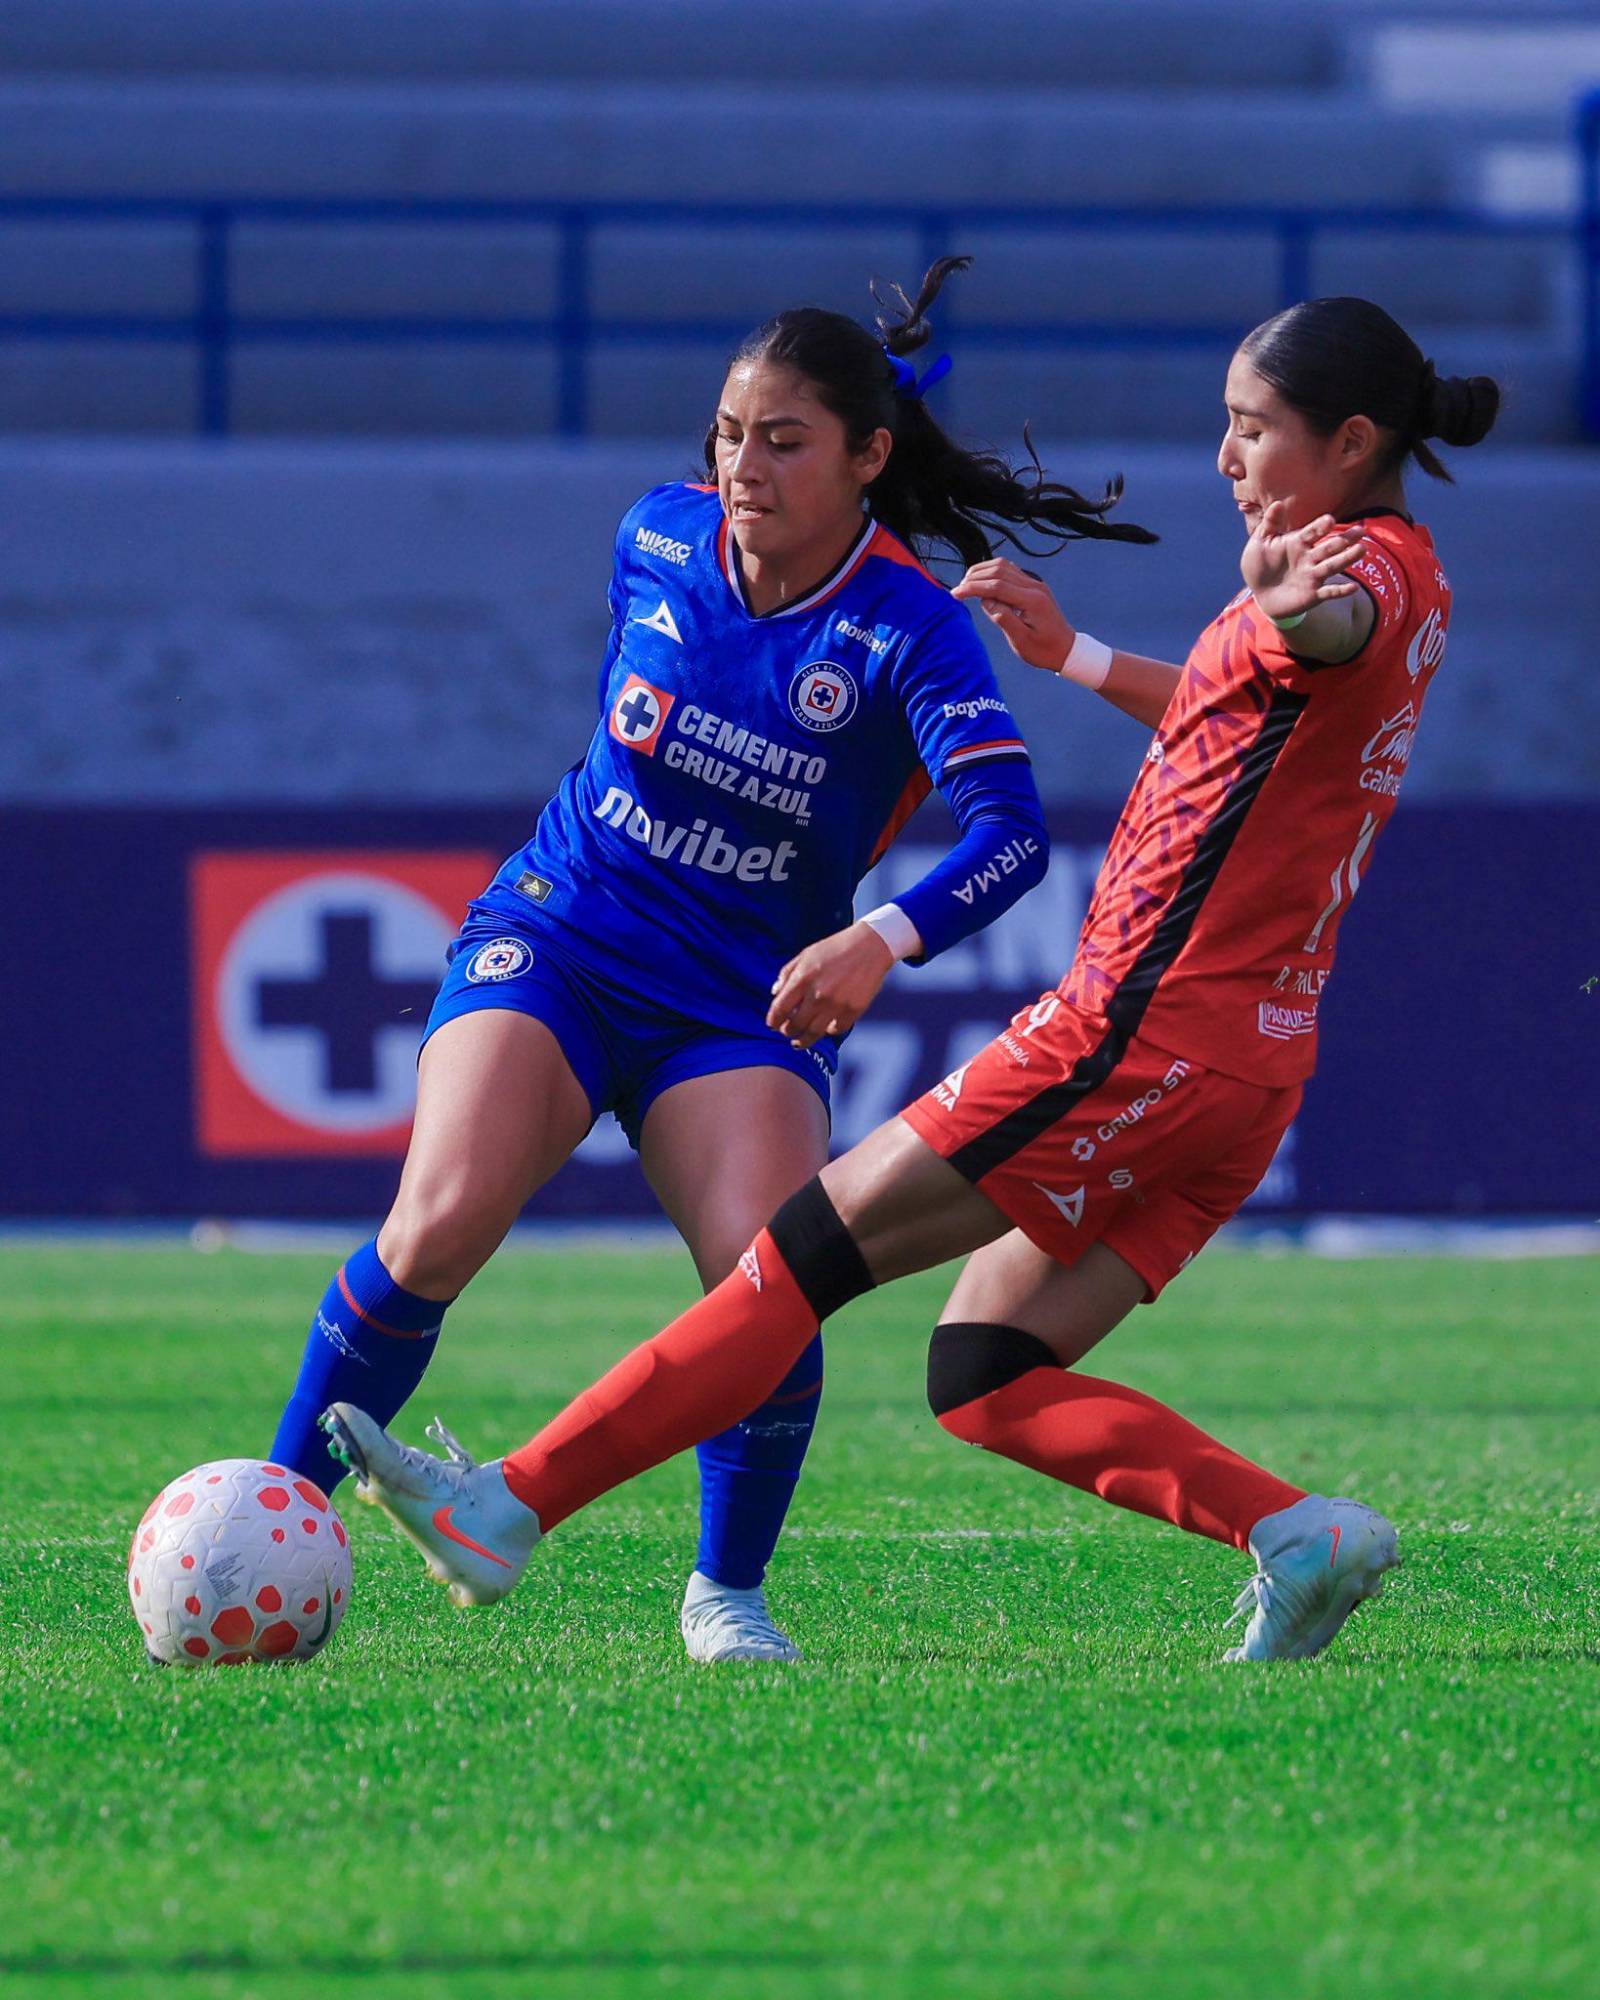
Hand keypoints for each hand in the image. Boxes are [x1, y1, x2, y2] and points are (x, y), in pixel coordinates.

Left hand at [767, 921, 895, 1047]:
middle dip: (787, 1031)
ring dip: (804, 1040)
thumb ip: (787, 974)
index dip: (773, 1020)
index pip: (779, 1008)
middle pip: (795, 1025)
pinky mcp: (853, 1010)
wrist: (870, 946)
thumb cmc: (835, 948)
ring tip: (800, 1041)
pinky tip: (825, 1028)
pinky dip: (829, 1031)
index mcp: (802, 978)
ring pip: (814, 1033)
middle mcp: (818, 994)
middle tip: (787, 1032)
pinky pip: (836, 1029)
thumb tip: (774, 993)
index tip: (772, 1025)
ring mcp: (836, 1004)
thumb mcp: (805, 955)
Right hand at [951, 558, 1073, 672]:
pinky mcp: (1032, 585)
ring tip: (967, 585)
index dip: (973, 588)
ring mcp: (1035, 584)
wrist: (1065, 649)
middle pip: (999, 569)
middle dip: (975, 577)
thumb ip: (1003, 619)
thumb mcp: (1022, 641)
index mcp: (1032, 600)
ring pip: (1003, 566)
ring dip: (982, 571)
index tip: (955, 594)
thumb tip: (985, 601)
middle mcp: (1034, 586)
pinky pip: (1010, 570)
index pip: (996, 585)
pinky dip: (992, 573)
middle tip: (958, 590)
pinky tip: (983, 583)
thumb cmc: (1044, 650)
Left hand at [1241, 502, 1366, 620]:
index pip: (1312, 532)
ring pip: (1333, 565)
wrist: (1259, 593)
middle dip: (1344, 540)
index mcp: (1298, 542)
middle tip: (1360, 532)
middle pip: (1330, 547)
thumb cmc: (1260, 564)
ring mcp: (1313, 576)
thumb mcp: (1260, 542)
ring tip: (1362, 550)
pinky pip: (1330, 592)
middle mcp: (1310, 557)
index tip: (1329, 521)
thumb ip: (1269, 524)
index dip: (1320, 527)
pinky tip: (1354, 588)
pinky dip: (1341, 591)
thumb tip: (1277, 503)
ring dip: (1347, 558)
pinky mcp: (1313, 594)